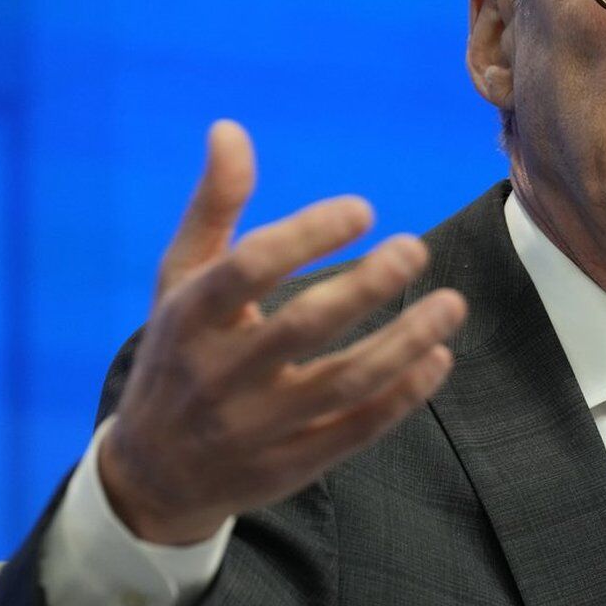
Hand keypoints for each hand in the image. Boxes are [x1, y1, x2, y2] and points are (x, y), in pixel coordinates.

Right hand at [97, 121, 467, 544]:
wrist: (153, 476)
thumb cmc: (179, 353)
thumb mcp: (180, 281)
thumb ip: (214, 208)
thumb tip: (230, 128)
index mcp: (190, 318)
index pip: (249, 270)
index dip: (307, 236)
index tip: (364, 209)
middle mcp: (221, 374)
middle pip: (302, 327)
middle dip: (366, 287)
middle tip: (416, 247)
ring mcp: (257, 426)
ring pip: (343, 384)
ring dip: (405, 343)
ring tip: (452, 304)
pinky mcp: (291, 466)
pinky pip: (357, 430)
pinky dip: (403, 395)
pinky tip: (438, 357)